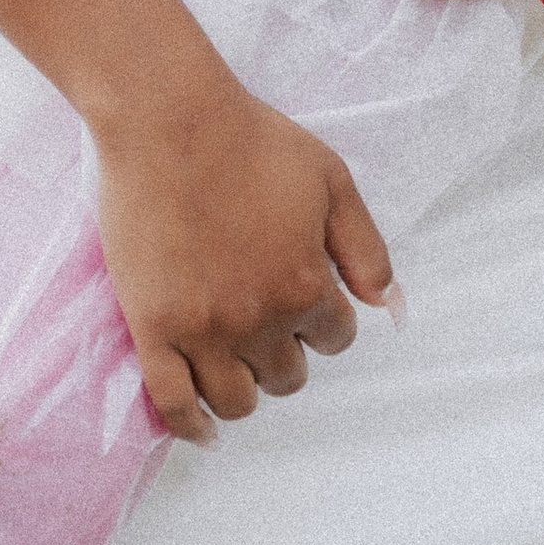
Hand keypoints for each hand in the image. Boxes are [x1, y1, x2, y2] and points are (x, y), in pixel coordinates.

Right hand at [95, 68, 392, 441]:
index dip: (322, 319)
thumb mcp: (329, 178)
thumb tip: (389, 308)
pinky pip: (173, 402)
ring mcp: (204, 328)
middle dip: (283, 352)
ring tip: (235, 363)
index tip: (301, 296)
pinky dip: (190, 425)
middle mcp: (260, 318)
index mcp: (305, 284)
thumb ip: (365, 247)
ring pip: (237, 401)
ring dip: (245, 388)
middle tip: (262, 319)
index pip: (335, 339)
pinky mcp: (154, 327)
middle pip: (288, 376)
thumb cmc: (249, 136)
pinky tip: (203, 427)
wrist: (166, 116)